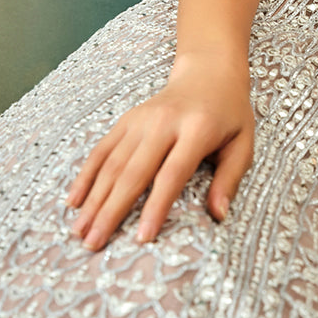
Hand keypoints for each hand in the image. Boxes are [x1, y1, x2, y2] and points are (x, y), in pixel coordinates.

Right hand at [66, 57, 253, 250]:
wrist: (208, 73)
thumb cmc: (229, 115)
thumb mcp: (242, 144)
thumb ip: (229, 179)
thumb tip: (219, 215)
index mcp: (197, 130)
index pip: (171, 174)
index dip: (156, 207)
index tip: (142, 237)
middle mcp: (163, 123)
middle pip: (132, 173)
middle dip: (111, 211)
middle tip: (93, 244)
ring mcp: (140, 120)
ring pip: (112, 164)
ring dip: (93, 199)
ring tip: (80, 231)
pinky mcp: (126, 120)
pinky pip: (101, 150)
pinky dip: (86, 175)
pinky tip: (74, 200)